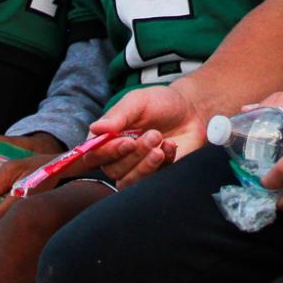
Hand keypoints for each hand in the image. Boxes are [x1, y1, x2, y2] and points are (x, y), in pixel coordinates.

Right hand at [82, 86, 201, 187]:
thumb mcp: (138, 101)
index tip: (127, 141)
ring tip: (161, 143)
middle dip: (134, 154)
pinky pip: (154, 181)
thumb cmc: (159, 103)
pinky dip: (164, 162)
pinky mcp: (155, 176)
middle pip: (113, 170)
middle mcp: (117, 157)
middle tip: (154, 135)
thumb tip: (96, 128)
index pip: (93, 156)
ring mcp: (136, 169)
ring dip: (146, 164)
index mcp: (106, 139)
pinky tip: (171, 145)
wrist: (189, 110)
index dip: (107, 153)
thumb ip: (118, 115)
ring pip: (130, 180)